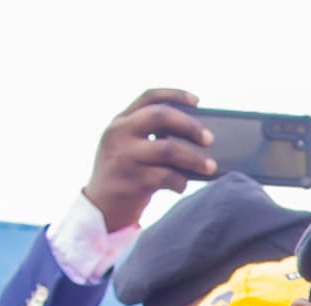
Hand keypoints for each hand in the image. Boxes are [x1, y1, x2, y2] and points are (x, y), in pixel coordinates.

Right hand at [84, 89, 214, 230]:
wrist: (100, 206)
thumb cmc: (127, 174)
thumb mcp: (131, 148)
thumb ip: (153, 137)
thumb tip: (198, 140)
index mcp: (121, 121)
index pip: (149, 97)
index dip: (175, 95)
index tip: (198, 101)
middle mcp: (119, 133)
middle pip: (160, 116)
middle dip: (190, 126)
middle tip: (210, 139)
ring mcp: (123, 156)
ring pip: (167, 149)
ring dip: (194, 158)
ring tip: (210, 167)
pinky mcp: (130, 180)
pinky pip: (165, 177)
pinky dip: (180, 182)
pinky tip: (181, 186)